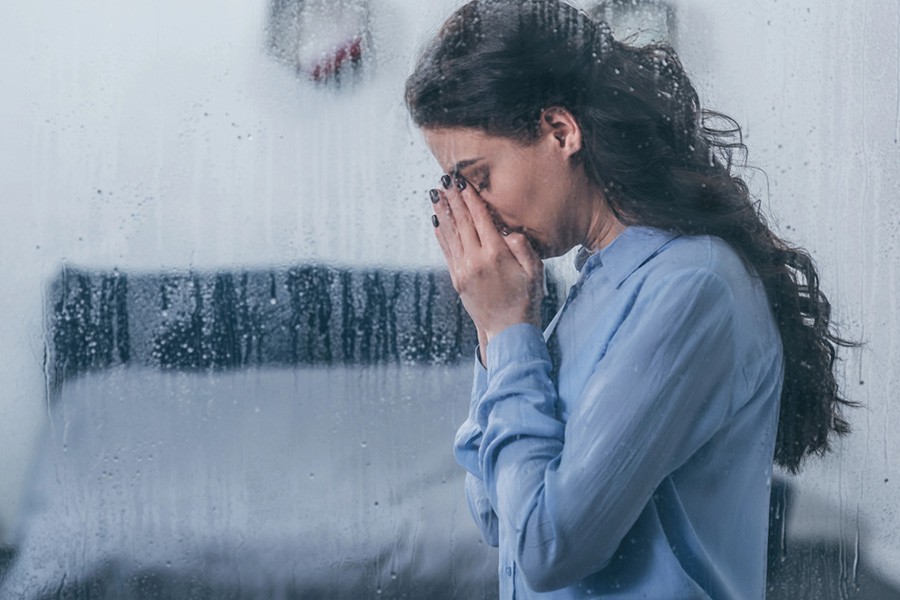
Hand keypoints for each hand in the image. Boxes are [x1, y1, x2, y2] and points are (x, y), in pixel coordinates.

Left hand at [430, 176, 543, 343]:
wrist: (507, 330)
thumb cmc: (526, 299)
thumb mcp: (534, 271)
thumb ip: (523, 247)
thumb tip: (508, 230)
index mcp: (496, 254)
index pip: (480, 218)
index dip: (471, 198)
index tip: (463, 182)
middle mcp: (476, 260)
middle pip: (462, 222)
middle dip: (453, 199)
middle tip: (444, 179)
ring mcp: (463, 270)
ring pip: (450, 234)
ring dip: (443, 211)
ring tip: (435, 193)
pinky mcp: (457, 279)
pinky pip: (446, 250)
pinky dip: (441, 232)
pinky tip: (436, 220)